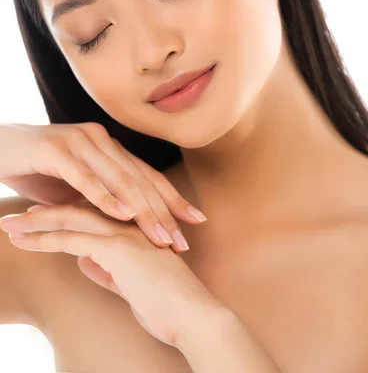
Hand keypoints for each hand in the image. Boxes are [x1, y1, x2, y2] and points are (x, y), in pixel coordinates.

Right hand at [0, 122, 206, 251]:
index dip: (173, 198)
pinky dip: (105, 196)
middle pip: (141, 178)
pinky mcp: (56, 150)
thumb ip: (98, 199)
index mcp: (108, 147)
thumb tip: (124, 225)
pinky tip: (122, 215)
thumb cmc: (35, 169)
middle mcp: (100, 140)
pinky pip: (85, 176)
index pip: (148, 175)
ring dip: (142, 210)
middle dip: (165, 211)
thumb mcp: (72, 188)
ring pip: (119, 178)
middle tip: (182, 241)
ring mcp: (80, 142)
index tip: (196, 221)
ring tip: (160, 236)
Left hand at [0, 204, 222, 347]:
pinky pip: (73, 239)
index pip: (91, 211)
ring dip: (35, 221)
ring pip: (70, 217)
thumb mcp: (133, 285)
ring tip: (8, 224)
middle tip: (14, 214)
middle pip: (77, 206)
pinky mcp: (118, 249)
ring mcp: (124, 232)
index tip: (37, 215)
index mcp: (134, 227)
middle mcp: (129, 222)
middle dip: (43, 210)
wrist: (194, 316)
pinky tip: (23, 241)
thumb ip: (109, 270)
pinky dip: (44, 239)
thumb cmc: (168, 305)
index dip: (62, 211)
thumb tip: (86, 263)